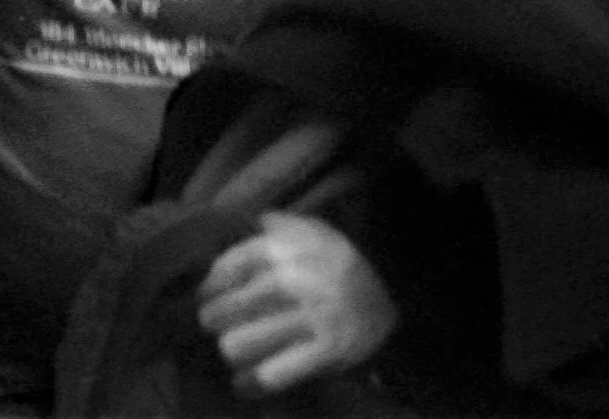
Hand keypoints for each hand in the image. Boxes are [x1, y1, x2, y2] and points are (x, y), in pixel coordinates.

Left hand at [197, 211, 397, 396]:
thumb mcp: (314, 230)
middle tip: (215, 324)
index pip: (229, 267)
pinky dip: (252, 383)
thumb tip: (233, 225)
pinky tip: (243, 383)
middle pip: (227, 308)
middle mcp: (298, 278)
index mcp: (290, 245)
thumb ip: (274, 226)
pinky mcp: (328, 351)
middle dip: (214, 320)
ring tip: (233, 349)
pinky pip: (272, 374)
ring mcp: (313, 316)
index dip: (209, 286)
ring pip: (241, 343)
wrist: (403, 294)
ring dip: (231, 349)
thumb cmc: (342, 264)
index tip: (205, 295)